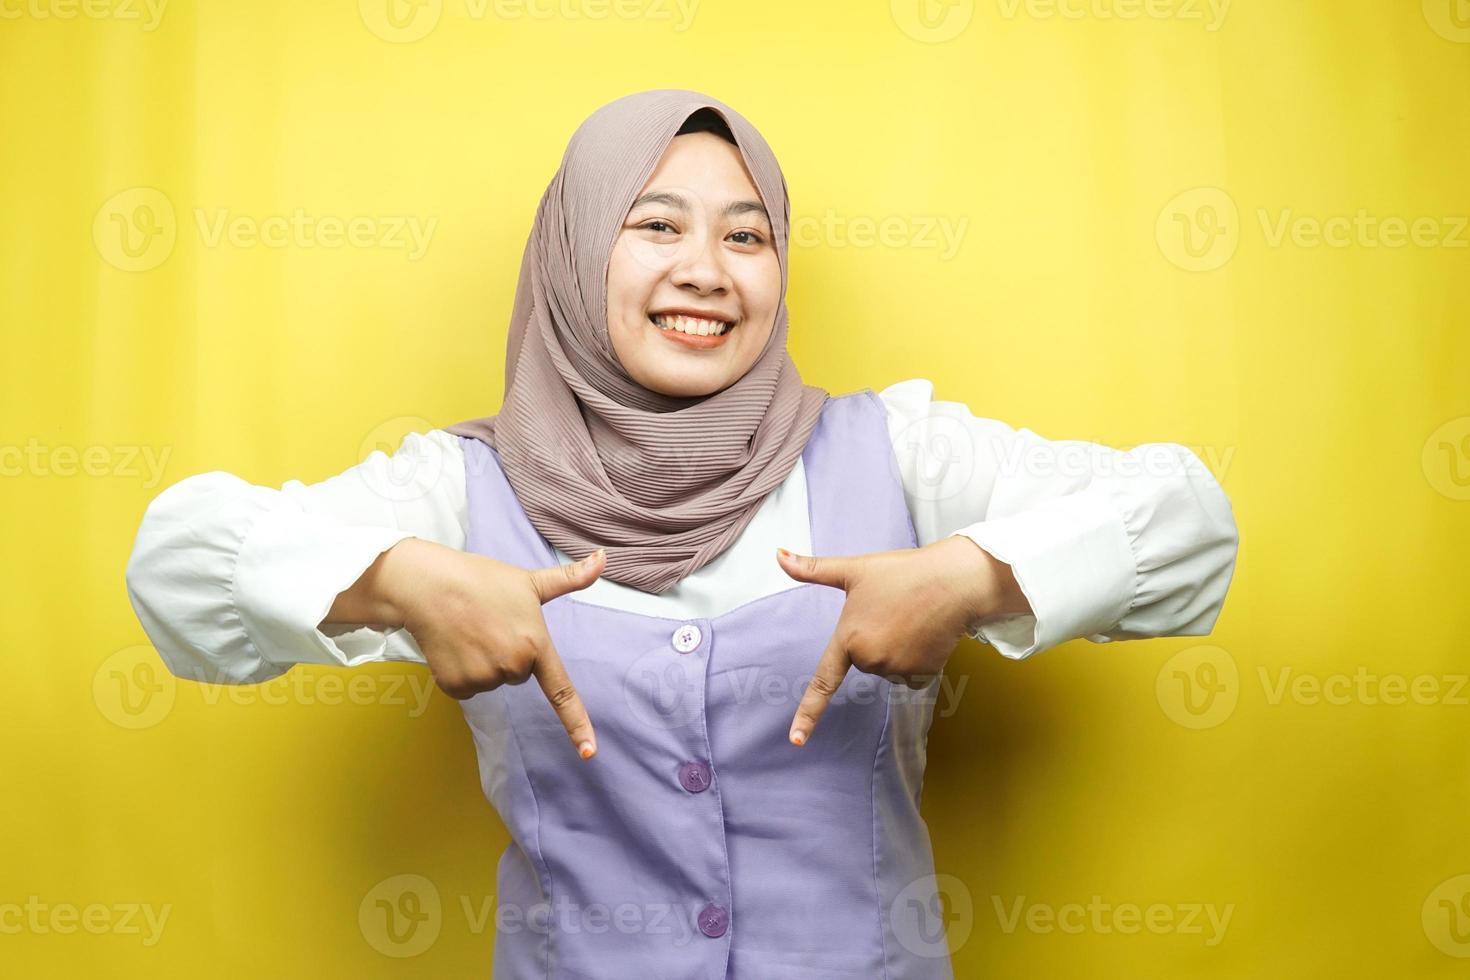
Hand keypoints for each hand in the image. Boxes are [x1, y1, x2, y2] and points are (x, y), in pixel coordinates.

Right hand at [325, 538, 606, 759]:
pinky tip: (453, 645)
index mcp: (535, 644)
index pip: (561, 692)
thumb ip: (570, 578)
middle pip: (518, 675)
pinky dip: (459, 671)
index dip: (577, 724)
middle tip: (490, 625)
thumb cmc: (482, 579)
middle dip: (506, 654)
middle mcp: (512, 666)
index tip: (588, 753)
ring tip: (470, 631)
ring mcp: (482, 678)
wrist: (430, 585)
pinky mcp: (455, 686)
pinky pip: (466, 688)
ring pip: (491, 681)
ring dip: (482, 662)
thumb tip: (604, 558)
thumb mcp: (529, 580)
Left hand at [775, 535, 1028, 746]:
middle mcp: (871, 660)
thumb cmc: (903, 572)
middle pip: (865, 661)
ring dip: (898, 650)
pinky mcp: (922, 675)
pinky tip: (926, 635)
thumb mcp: (855, 569)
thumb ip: (813, 568)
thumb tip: (778, 555)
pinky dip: (917, 659)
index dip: (808, 713)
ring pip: (889, 668)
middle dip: (875, 640)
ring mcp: (897, 670)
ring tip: (912, 619)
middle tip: (892, 611)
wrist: (954, 582)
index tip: (796, 740)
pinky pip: (911, 675)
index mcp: (849, 639)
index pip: (823, 682)